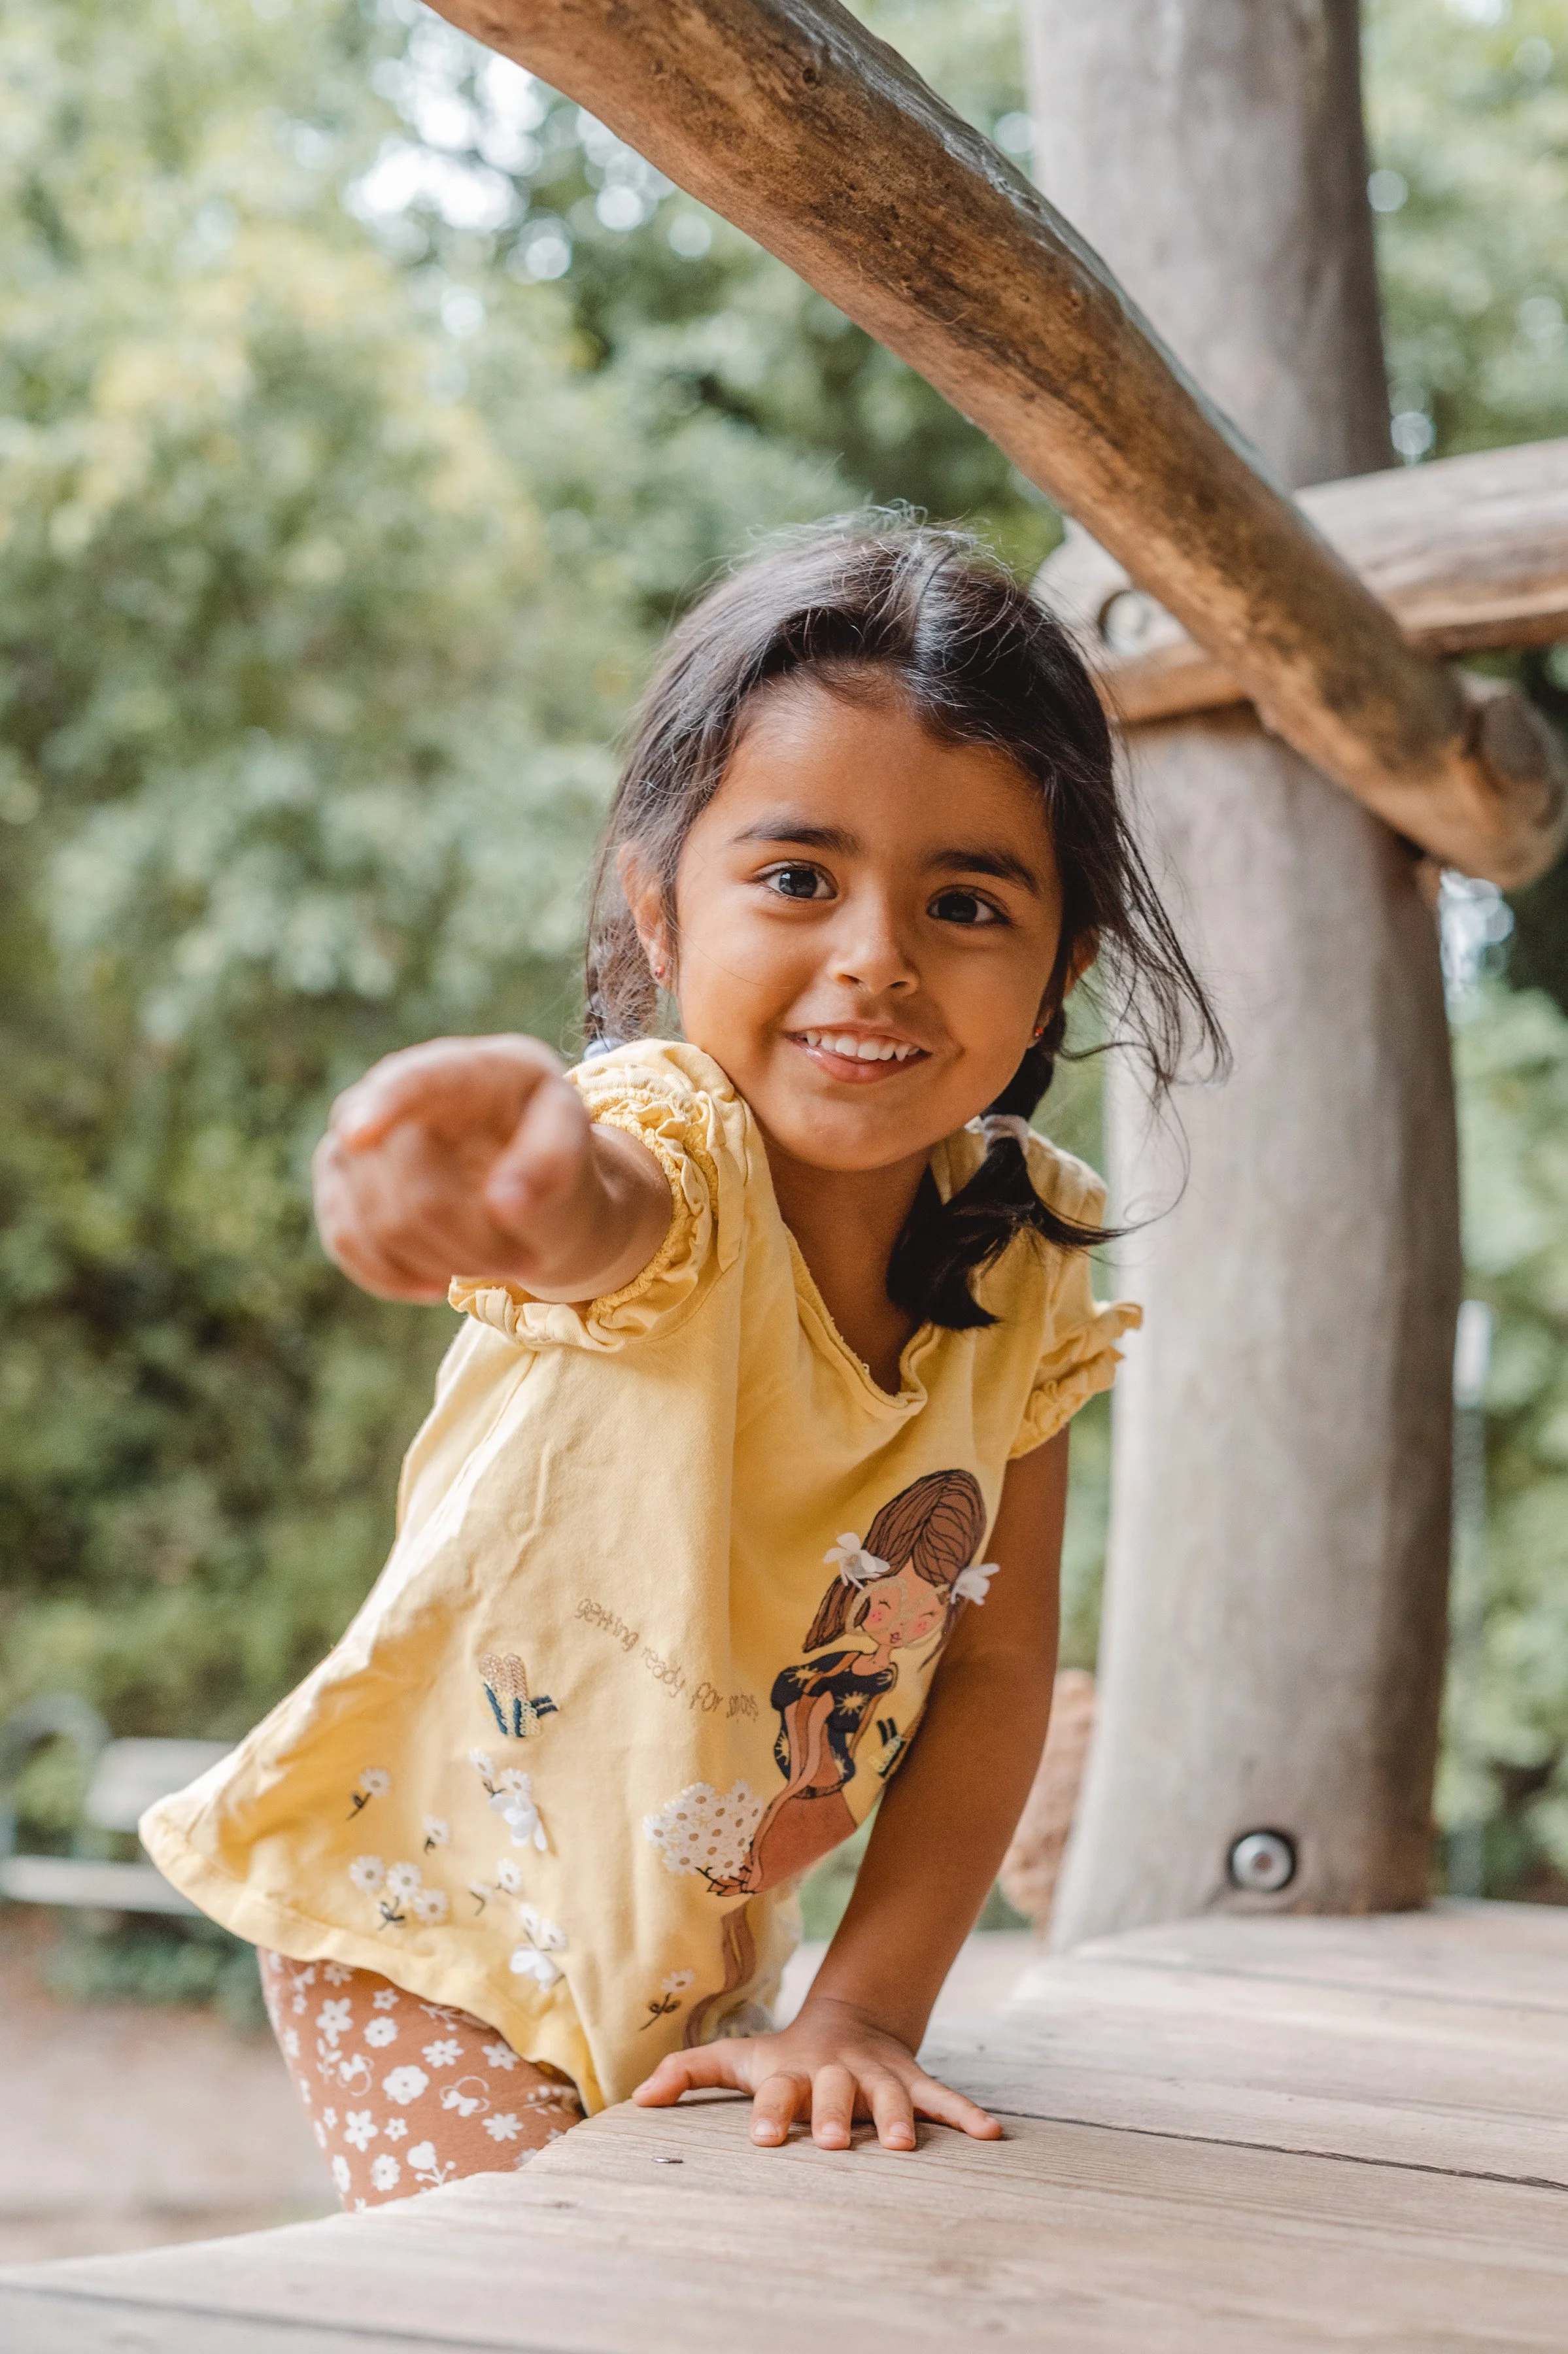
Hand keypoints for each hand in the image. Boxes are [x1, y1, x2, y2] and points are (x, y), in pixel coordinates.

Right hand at [311, 1034, 666, 1303]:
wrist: (523, 1175)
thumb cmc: (550, 1151)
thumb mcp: (574, 1145)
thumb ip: (551, 1161)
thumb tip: (503, 1204)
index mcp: (473, 1068)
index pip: (421, 1080)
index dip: (387, 1104)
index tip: (359, 1132)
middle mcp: (397, 1085)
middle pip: (412, 1181)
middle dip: (473, 1242)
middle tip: (530, 1263)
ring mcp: (355, 1130)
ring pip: (378, 1221)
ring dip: (443, 1263)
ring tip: (494, 1264)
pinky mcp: (336, 1178)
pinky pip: (344, 1240)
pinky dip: (392, 1275)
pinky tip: (434, 1285)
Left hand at [631, 1993, 1001, 2152]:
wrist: (848, 2021)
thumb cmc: (783, 2058)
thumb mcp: (737, 2059)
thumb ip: (688, 2073)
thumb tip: (637, 2099)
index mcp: (792, 2073)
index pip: (776, 2093)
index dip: (771, 2114)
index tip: (765, 2141)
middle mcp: (836, 2073)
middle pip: (835, 2092)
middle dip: (836, 2115)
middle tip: (835, 2143)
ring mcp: (878, 2077)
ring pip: (891, 2096)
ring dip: (897, 2118)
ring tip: (901, 2147)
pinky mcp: (912, 2082)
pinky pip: (942, 2098)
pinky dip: (965, 2115)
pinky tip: (990, 2136)